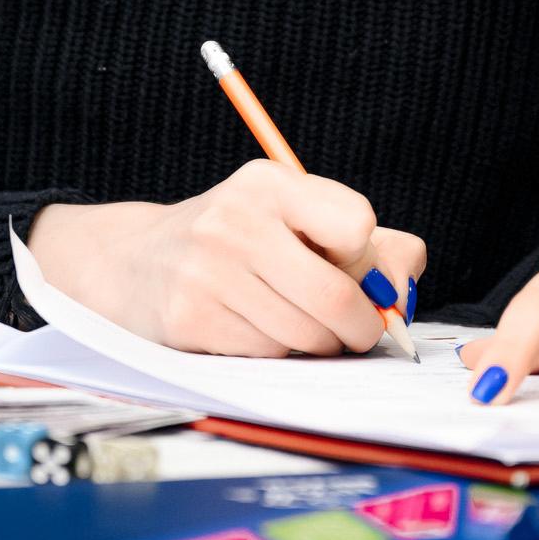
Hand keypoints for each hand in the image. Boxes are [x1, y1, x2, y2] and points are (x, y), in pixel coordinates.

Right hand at [28, 161, 426, 357]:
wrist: (135, 263)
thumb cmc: (238, 244)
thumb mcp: (295, 219)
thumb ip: (371, 245)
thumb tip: (403, 287)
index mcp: (270, 183)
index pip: (357, 225)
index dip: (364, 260)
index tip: (348, 268)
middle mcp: (236, 219)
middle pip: (338, 298)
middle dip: (359, 326)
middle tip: (354, 330)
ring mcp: (208, 270)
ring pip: (306, 336)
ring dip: (314, 344)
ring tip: (291, 322)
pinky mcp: (190, 318)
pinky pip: (267, 356)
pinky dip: (274, 354)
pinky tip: (253, 330)